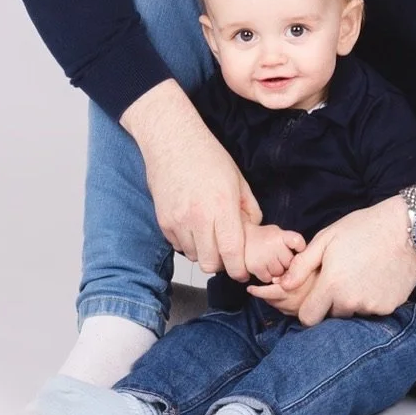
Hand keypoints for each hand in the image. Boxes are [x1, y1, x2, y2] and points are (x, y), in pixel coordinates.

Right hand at [124, 80, 263, 279]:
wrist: (172, 141)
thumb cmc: (208, 157)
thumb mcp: (239, 181)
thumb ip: (249, 210)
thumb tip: (253, 232)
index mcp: (222, 206)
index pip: (232, 252)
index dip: (239, 269)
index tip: (243, 273)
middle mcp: (198, 217)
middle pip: (210, 262)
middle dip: (221, 264)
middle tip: (227, 255)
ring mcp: (177, 221)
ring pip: (193, 256)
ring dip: (203, 253)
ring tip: (210, 235)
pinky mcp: (163, 221)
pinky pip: (178, 245)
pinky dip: (188, 243)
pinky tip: (194, 227)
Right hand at [243, 225, 305, 282]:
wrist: (241, 237)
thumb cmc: (266, 238)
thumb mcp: (279, 233)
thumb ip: (291, 243)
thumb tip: (302, 259)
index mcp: (281, 235)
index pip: (298, 242)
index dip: (300, 248)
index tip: (298, 251)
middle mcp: (273, 244)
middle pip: (290, 263)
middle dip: (287, 264)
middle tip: (279, 258)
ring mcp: (264, 256)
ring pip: (279, 273)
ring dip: (277, 272)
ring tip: (270, 262)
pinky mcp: (255, 267)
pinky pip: (268, 278)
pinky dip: (266, 276)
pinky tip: (263, 267)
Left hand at [250, 193, 415, 325]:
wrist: (408, 227)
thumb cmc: (364, 228)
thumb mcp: (327, 238)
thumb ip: (302, 265)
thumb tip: (284, 285)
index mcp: (331, 286)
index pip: (308, 318)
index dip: (309, 309)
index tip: (316, 296)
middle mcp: (351, 302)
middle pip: (332, 316)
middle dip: (333, 302)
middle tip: (344, 278)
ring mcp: (372, 306)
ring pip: (354, 313)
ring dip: (354, 301)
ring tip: (363, 274)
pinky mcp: (390, 307)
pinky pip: (374, 310)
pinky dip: (374, 299)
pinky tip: (379, 277)